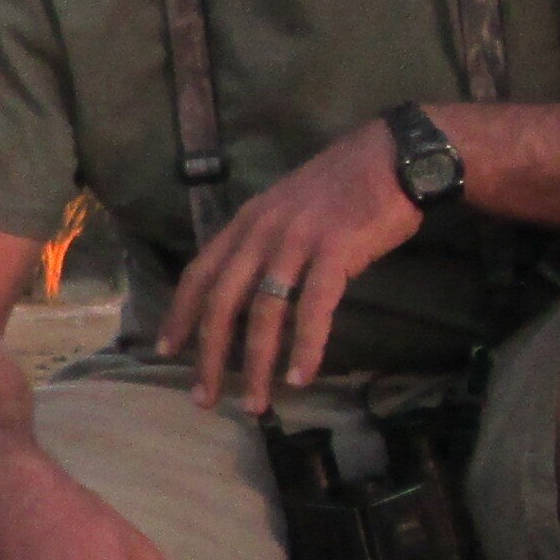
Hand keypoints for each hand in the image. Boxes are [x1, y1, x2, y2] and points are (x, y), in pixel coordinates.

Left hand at [156, 119, 425, 413]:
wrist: (393, 156)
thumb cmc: (343, 186)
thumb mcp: (286, 208)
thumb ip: (263, 243)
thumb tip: (248, 290)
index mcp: (246, 222)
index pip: (199, 273)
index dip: (180, 314)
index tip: (166, 350)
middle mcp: (262, 232)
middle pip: (222, 302)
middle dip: (209, 355)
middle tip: (203, 397)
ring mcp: (297, 241)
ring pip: (265, 314)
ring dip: (257, 365)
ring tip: (256, 403)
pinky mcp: (335, 251)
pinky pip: (313, 309)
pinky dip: (305, 347)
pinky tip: (300, 377)